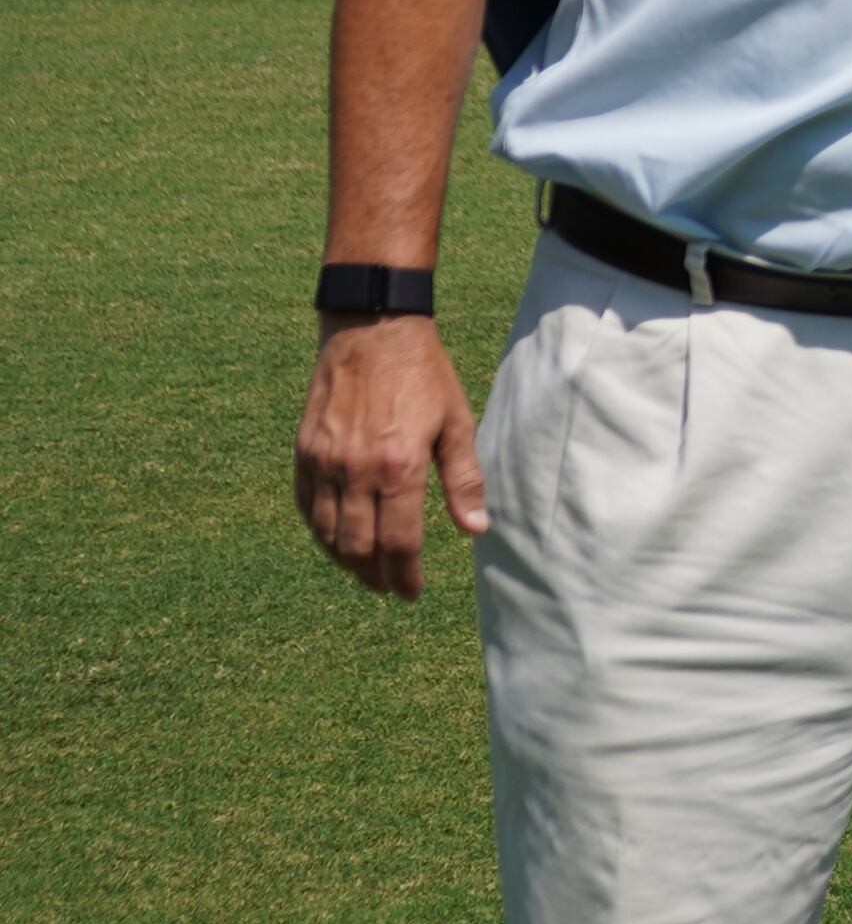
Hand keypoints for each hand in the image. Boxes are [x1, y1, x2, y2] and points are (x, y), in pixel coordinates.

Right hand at [298, 315, 484, 597]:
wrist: (372, 331)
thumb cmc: (423, 375)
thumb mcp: (457, 423)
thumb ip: (464, 479)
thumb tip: (476, 529)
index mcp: (399, 467)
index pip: (399, 543)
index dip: (405, 576)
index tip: (411, 593)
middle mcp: (356, 470)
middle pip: (359, 547)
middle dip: (375, 576)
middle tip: (388, 588)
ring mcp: (324, 462)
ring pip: (327, 533)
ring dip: (345, 561)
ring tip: (365, 571)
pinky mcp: (303, 452)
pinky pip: (305, 507)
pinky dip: (318, 532)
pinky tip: (334, 540)